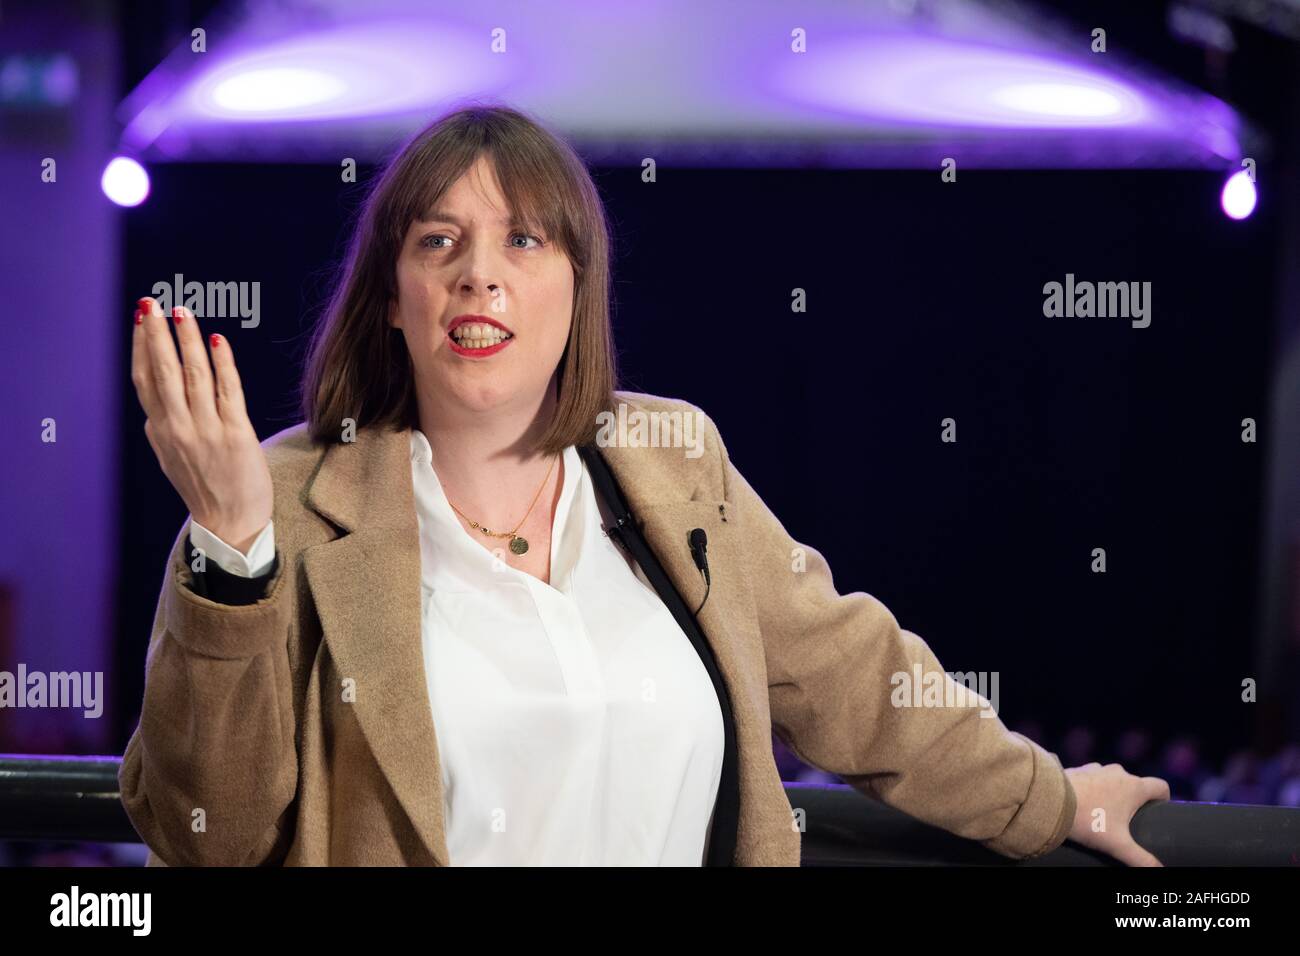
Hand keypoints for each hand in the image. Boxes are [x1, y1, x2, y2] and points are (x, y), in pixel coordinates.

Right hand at [130, 298, 272, 552]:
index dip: (141, 347)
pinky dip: (222, 363)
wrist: (230, 524)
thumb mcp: (172, 458)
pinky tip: (217, 340)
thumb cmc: (204, 487)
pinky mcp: (236, 435)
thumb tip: (152, 409)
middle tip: (151, 303)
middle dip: (155, 335)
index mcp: (160, 431)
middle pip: (162, 373)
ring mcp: (206, 431)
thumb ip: (162, 430)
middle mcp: (178, 429)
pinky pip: (228, 391)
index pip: (144, 380)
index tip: (141, 319)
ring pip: (193, 376)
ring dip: (187, 341)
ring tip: (183, 312)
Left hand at [1064, 762, 1169, 865]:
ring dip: (1112, 792)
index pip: (1161, 786)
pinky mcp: (1078, 769)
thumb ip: (1141, 859)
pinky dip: (1093, 788)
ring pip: (1113, 779)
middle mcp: (1117, 772)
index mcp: (1134, 786)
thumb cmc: (1088, 821)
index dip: (1163, 799)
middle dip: (1135, 800)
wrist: (1050, 801)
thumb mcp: (1118, 844)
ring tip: (1104, 813)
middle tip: (1129, 820)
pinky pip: (1092, 778)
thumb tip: (1160, 870)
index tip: (1158, 811)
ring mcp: (1096, 768)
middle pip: (1135, 784)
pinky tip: (1085, 804)